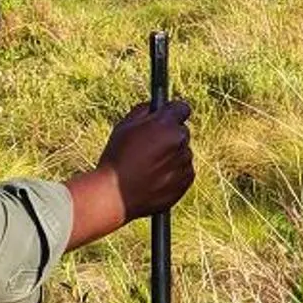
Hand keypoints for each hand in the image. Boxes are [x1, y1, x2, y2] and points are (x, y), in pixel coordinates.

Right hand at [98, 99, 194, 220]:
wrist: (116, 195)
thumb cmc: (116, 159)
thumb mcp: (123, 127)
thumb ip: (143, 111)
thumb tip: (154, 107)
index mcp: (165, 125)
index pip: (182, 108)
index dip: (172, 112)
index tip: (166, 117)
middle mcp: (180, 141)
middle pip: (181, 132)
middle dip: (169, 135)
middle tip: (150, 147)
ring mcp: (185, 162)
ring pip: (182, 152)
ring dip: (172, 155)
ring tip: (148, 166)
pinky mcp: (186, 180)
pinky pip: (184, 170)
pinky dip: (174, 172)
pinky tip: (154, 177)